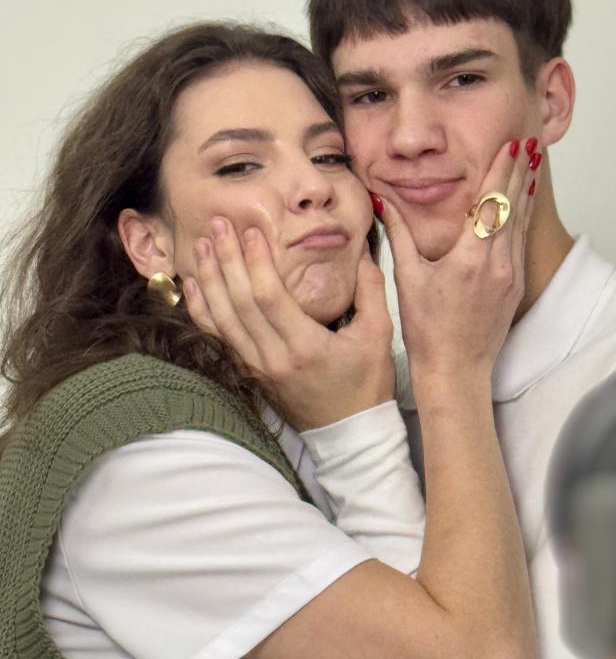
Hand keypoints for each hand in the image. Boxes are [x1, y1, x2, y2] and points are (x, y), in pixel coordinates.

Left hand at [183, 219, 393, 430]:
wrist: (348, 434)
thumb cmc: (367, 384)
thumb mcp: (379, 336)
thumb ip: (370, 289)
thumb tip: (362, 250)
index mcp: (307, 347)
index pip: (270, 297)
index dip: (256, 262)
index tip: (252, 230)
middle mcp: (274, 358)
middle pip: (239, 303)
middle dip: (227, 259)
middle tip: (218, 224)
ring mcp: (257, 369)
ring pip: (222, 319)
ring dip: (209, 279)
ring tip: (201, 245)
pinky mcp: (248, 374)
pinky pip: (217, 338)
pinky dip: (202, 310)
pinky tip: (193, 285)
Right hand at [379, 137, 537, 387]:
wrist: (456, 370)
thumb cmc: (429, 332)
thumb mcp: (407, 280)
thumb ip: (398, 235)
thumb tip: (381, 201)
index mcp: (470, 259)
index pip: (491, 202)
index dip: (501, 170)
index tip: (510, 144)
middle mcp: (497, 264)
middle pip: (513, 206)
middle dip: (520, 170)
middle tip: (529, 140)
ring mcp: (510, 275)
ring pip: (522, 222)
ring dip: (526, 190)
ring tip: (533, 161)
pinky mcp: (515, 286)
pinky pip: (521, 241)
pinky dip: (523, 216)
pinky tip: (524, 203)